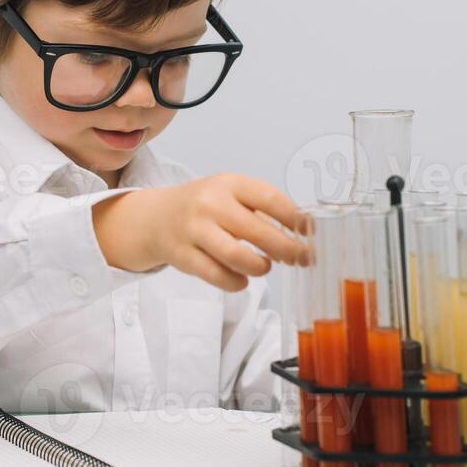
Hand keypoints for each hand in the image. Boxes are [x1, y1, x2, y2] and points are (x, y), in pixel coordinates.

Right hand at [92, 173, 307, 291]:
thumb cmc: (205, 207)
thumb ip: (262, 208)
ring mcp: (194, 230)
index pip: (271, 199)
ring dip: (260, 267)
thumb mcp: (230, 194)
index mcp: (229, 183)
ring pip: (238, 257)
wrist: (155, 217)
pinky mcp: (183, 256)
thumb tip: (304, 232)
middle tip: (299, 258)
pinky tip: (242, 279)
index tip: (310, 234)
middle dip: (287, 250)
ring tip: (264, 266)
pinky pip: (219, 276)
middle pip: (259, 232)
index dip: (296, 220)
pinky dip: (237, 282)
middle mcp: (210, 204)